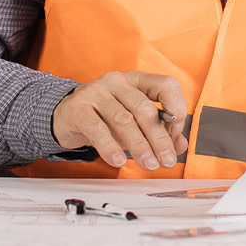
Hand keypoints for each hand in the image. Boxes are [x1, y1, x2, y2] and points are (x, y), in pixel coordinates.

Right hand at [51, 71, 187, 169]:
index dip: (175, 107)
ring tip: (149, 164)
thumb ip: (159, 131)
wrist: (66, 115)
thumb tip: (179, 146)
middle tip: (166, 160)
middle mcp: (118, 82)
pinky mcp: (78, 108)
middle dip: (158, 138)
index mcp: (137, 80)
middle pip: (144, 109)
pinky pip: (97, 129)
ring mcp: (96, 92)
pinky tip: (118, 161)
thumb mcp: (135, 122)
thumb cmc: (105, 117)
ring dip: (139, 146)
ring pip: (123, 120)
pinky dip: (110, 147)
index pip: (165, 85)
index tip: (176, 132)